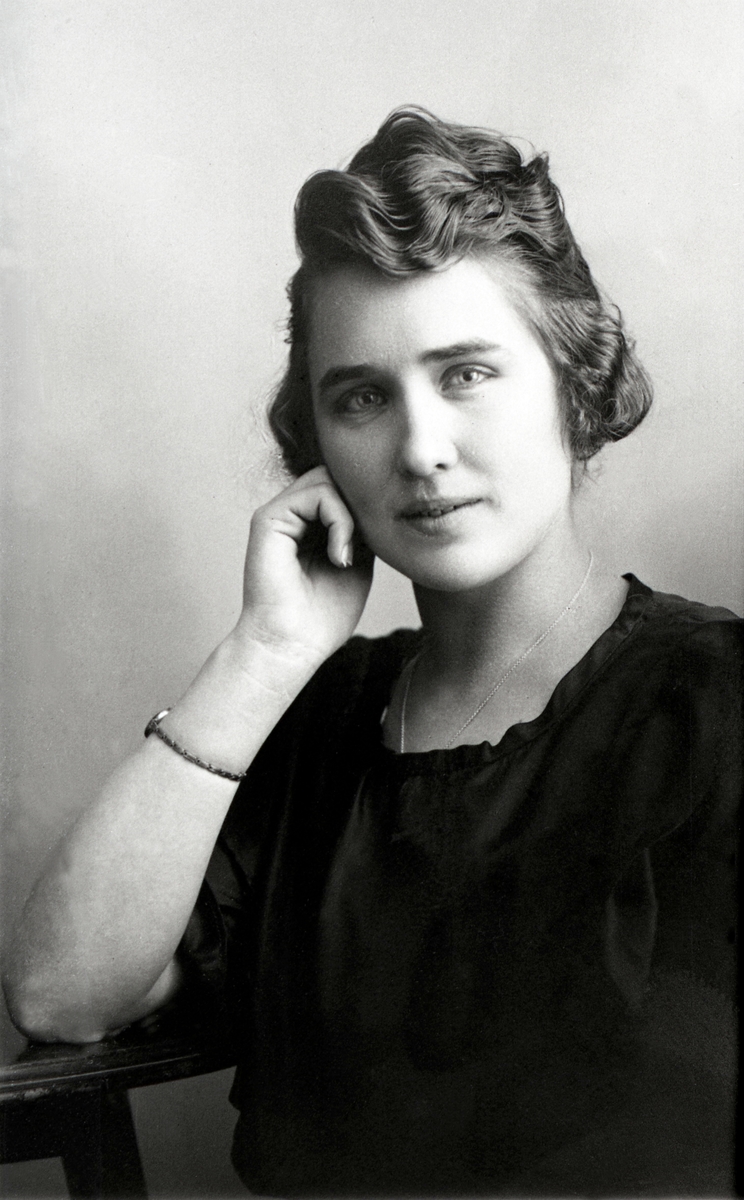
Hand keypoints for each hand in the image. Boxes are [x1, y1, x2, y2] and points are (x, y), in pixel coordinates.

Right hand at [236, 466, 373, 665]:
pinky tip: (340, 555)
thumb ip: (362, 532)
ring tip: (349, 555)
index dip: (366, 508)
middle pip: (335, 476)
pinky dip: (339, 520)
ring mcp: (278, 515)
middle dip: (359, 505)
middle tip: (366, 545)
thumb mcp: (357, 564)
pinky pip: (316, 493)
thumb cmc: (323, 617)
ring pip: (327, 478)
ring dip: (350, 516)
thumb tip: (379, 503)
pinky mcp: (268, 519)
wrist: (292, 646)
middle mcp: (291, 516)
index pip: (343, 489)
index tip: (376, 547)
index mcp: (309, 526)